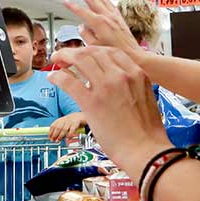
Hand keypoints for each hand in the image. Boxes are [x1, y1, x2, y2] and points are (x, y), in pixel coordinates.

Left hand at [48, 47, 170, 177]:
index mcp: (136, 73)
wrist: (146, 151)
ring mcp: (106, 87)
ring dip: (64, 57)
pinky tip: (52, 78)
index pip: (111, 52)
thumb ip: (132, 86)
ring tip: (56, 61)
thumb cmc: (147, 131)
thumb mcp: (145, 97)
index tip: (85, 54)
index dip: (94, 50)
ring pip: (80, 61)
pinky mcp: (91, 102)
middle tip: (65, 55)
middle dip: (76, 51)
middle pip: (93, 52)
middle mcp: (121, 75)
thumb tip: (119, 87)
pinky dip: (58, 77)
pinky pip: (69, 82)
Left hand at [48, 111, 85, 142]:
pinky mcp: (75, 125)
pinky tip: (67, 139)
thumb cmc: (67, 122)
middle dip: (55, 135)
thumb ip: (57, 130)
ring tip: (58, 140)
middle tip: (53, 140)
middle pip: (58, 128)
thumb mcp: (61, 123)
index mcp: (58, 121)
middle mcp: (63, 121)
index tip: (49, 138)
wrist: (77, 116)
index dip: (50, 132)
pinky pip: (71, 130)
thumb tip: (52, 138)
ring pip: (64, 129)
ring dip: (60, 136)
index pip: (53, 126)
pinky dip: (69, 135)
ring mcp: (69, 123)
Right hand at [64, 0, 143, 57]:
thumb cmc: (114, 53)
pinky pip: (113, 6)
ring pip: (103, 0)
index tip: (66, 1)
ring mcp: (114, 17)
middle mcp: (107, 17)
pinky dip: (108, 0)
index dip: (73, 6)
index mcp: (99, 23)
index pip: (82, 12)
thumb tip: (81, 28)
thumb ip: (86, 35)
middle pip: (93, 1)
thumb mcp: (94, 47)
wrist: (133, 55)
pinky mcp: (120, 20)